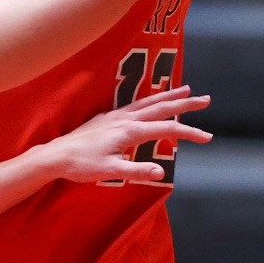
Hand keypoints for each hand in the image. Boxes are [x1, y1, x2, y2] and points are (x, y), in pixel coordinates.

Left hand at [37, 86, 212, 184]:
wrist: (56, 155)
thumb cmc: (82, 165)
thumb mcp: (111, 171)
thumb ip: (137, 170)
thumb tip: (162, 171)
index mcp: (130, 131)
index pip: (166, 129)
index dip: (189, 132)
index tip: (207, 137)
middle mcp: (125, 118)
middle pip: (161, 107)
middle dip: (185, 104)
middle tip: (206, 99)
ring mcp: (116, 116)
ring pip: (148, 102)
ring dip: (168, 96)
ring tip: (185, 90)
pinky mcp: (108, 117)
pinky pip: (136, 104)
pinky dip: (151, 100)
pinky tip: (151, 101)